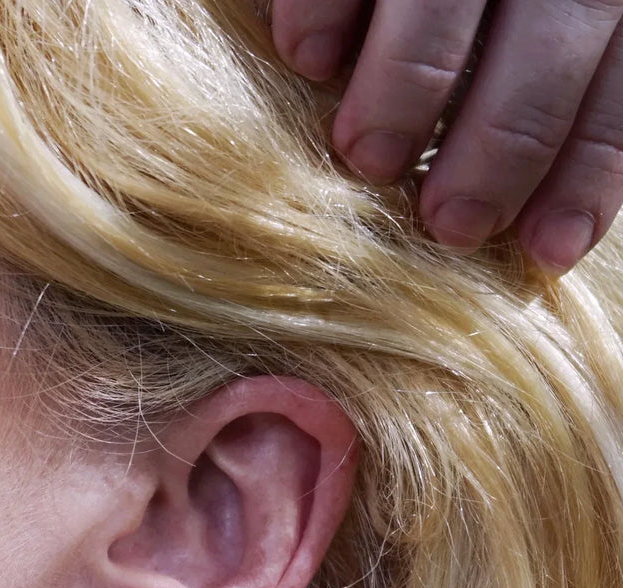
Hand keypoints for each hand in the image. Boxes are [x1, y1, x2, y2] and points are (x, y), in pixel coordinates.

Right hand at [270, 0, 622, 272]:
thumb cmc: (514, 4)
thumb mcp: (571, 25)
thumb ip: (566, 87)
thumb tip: (541, 218)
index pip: (621, 80)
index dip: (588, 170)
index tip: (544, 250)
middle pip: (553, 37)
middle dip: (502, 145)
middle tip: (449, 221)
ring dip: (405, 89)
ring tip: (366, 160)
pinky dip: (326, 12)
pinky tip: (310, 62)